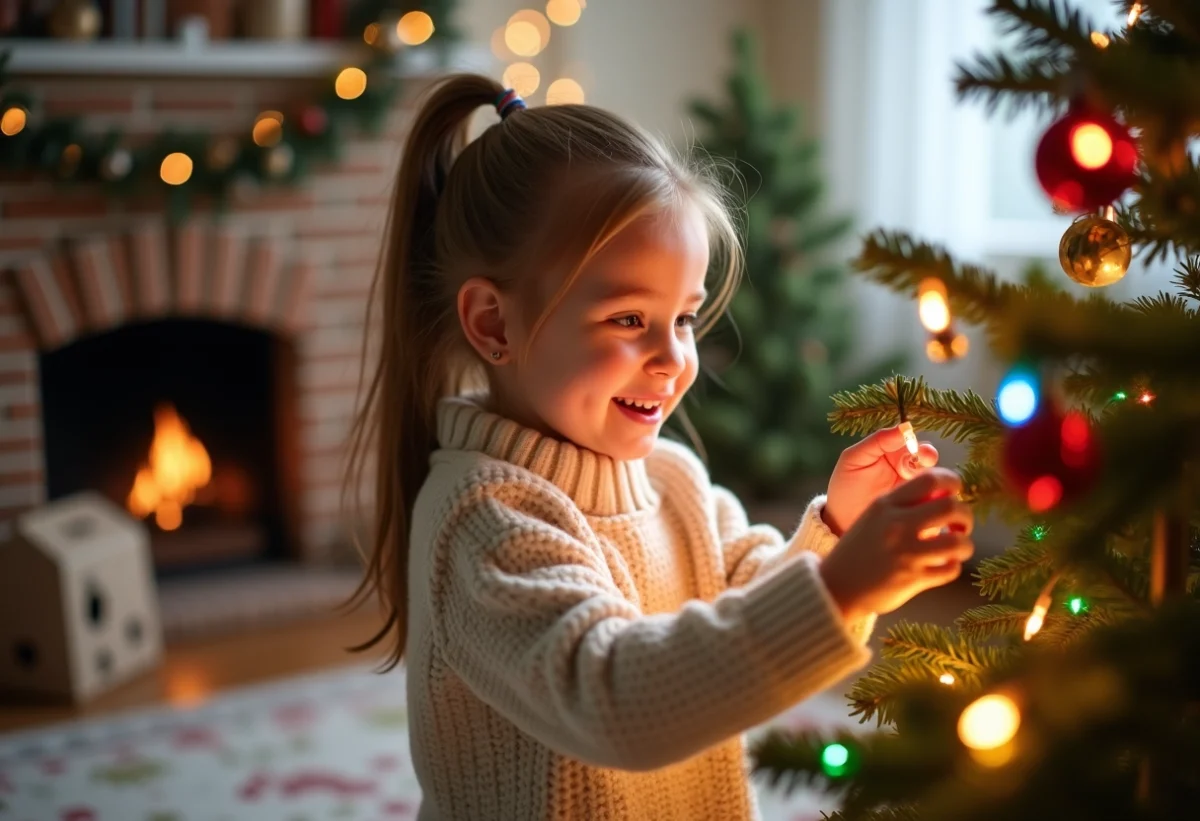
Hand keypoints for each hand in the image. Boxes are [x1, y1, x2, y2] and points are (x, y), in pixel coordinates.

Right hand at [818, 468, 973, 621]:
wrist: (836, 586)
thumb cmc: (859, 550)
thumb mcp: (874, 518)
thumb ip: (903, 505)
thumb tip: (945, 494)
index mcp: (885, 506)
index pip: (930, 480)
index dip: (951, 482)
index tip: (954, 493)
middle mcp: (897, 526)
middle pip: (951, 507)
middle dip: (965, 515)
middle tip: (960, 525)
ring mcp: (906, 553)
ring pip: (958, 542)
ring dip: (965, 544)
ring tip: (957, 547)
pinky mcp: (913, 579)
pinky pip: (951, 569)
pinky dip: (953, 566)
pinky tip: (944, 565)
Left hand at [823, 425, 938, 536]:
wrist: (841, 521)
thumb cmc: (846, 487)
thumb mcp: (854, 459)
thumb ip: (878, 441)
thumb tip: (905, 427)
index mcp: (894, 453)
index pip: (915, 444)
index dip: (919, 447)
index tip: (916, 451)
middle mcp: (910, 469)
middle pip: (930, 460)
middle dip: (930, 461)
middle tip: (924, 464)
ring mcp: (917, 490)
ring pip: (936, 479)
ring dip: (935, 480)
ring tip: (924, 486)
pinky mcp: (920, 510)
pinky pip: (934, 501)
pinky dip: (935, 499)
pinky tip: (926, 502)